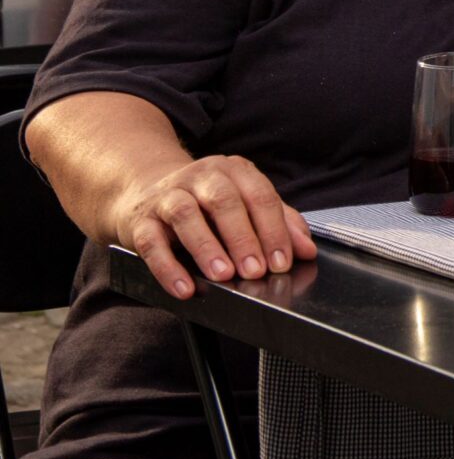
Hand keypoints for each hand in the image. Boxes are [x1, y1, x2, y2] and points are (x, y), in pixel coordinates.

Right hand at [113, 155, 317, 299]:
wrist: (144, 191)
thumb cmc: (206, 204)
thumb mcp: (245, 205)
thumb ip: (278, 223)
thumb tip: (307, 250)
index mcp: (234, 171)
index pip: (260, 196)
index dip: (273, 230)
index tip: (282, 262)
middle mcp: (201, 176)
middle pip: (225, 202)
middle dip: (243, 238)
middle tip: (256, 270)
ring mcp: (168, 195)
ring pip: (186, 215)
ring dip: (207, 247)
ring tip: (223, 275)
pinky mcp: (141, 219)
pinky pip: (152, 242)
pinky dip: (168, 267)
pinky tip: (185, 288)